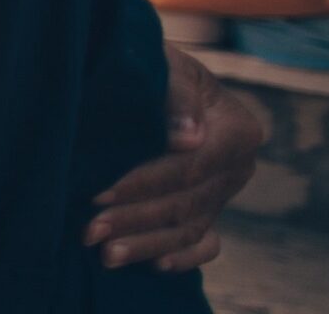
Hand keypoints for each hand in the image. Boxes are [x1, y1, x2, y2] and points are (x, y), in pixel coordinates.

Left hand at [84, 45, 262, 270]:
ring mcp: (225, 192)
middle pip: (184, 202)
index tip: (99, 192)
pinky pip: (205, 243)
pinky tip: (154, 265)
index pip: (188, 167)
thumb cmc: (153, 63)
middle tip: (88, 230)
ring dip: (147, 244)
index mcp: (237, 129)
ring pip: (189, 228)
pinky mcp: (211, 209)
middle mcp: (239, 166)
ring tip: (105, 255)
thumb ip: (176, 94)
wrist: (154, 70)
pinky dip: (182, 255)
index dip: (142, 183)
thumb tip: (188, 138)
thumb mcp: (163, 63)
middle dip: (133, 218)